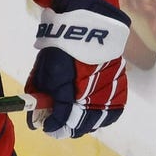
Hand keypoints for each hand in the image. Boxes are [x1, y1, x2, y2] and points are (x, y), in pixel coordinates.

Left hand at [26, 0, 129, 138]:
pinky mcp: (120, 87)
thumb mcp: (43, 71)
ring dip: (84, 124)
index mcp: (68, 89)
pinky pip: (113, 111)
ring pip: (97, 121)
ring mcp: (108, 91)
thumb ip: (40, 92)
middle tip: (57, 128)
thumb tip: (36, 112)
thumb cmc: (60, 48)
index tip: (45, 128)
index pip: (60, 119)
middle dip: (66, 128)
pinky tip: (92, 116)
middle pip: (80, 124)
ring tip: (73, 123)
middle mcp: (91, 94)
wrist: (86, 27)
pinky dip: (102, 116)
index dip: (51, 126)